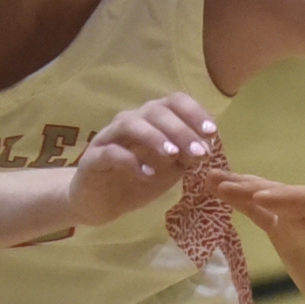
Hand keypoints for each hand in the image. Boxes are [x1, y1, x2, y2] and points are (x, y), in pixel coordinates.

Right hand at [67, 92, 213, 227]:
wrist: (101, 201)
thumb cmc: (141, 178)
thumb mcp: (172, 169)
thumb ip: (188, 157)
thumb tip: (207, 147)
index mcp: (153, 119)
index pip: (174, 102)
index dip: (194, 112)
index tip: (211, 132)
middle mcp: (131, 121)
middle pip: (155, 111)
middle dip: (181, 130)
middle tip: (200, 152)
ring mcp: (109, 137)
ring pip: (130, 123)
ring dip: (155, 137)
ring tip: (173, 156)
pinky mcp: (93, 158)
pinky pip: (110, 152)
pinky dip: (130, 161)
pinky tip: (147, 174)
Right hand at [217, 174, 304, 303]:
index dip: (286, 198)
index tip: (259, 198)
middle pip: (284, 194)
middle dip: (254, 187)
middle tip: (219, 182)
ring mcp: (298, 224)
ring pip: (268, 199)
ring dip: (241, 188)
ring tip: (209, 179)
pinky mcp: (285, 234)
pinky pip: (261, 214)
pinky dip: (240, 203)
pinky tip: (218, 194)